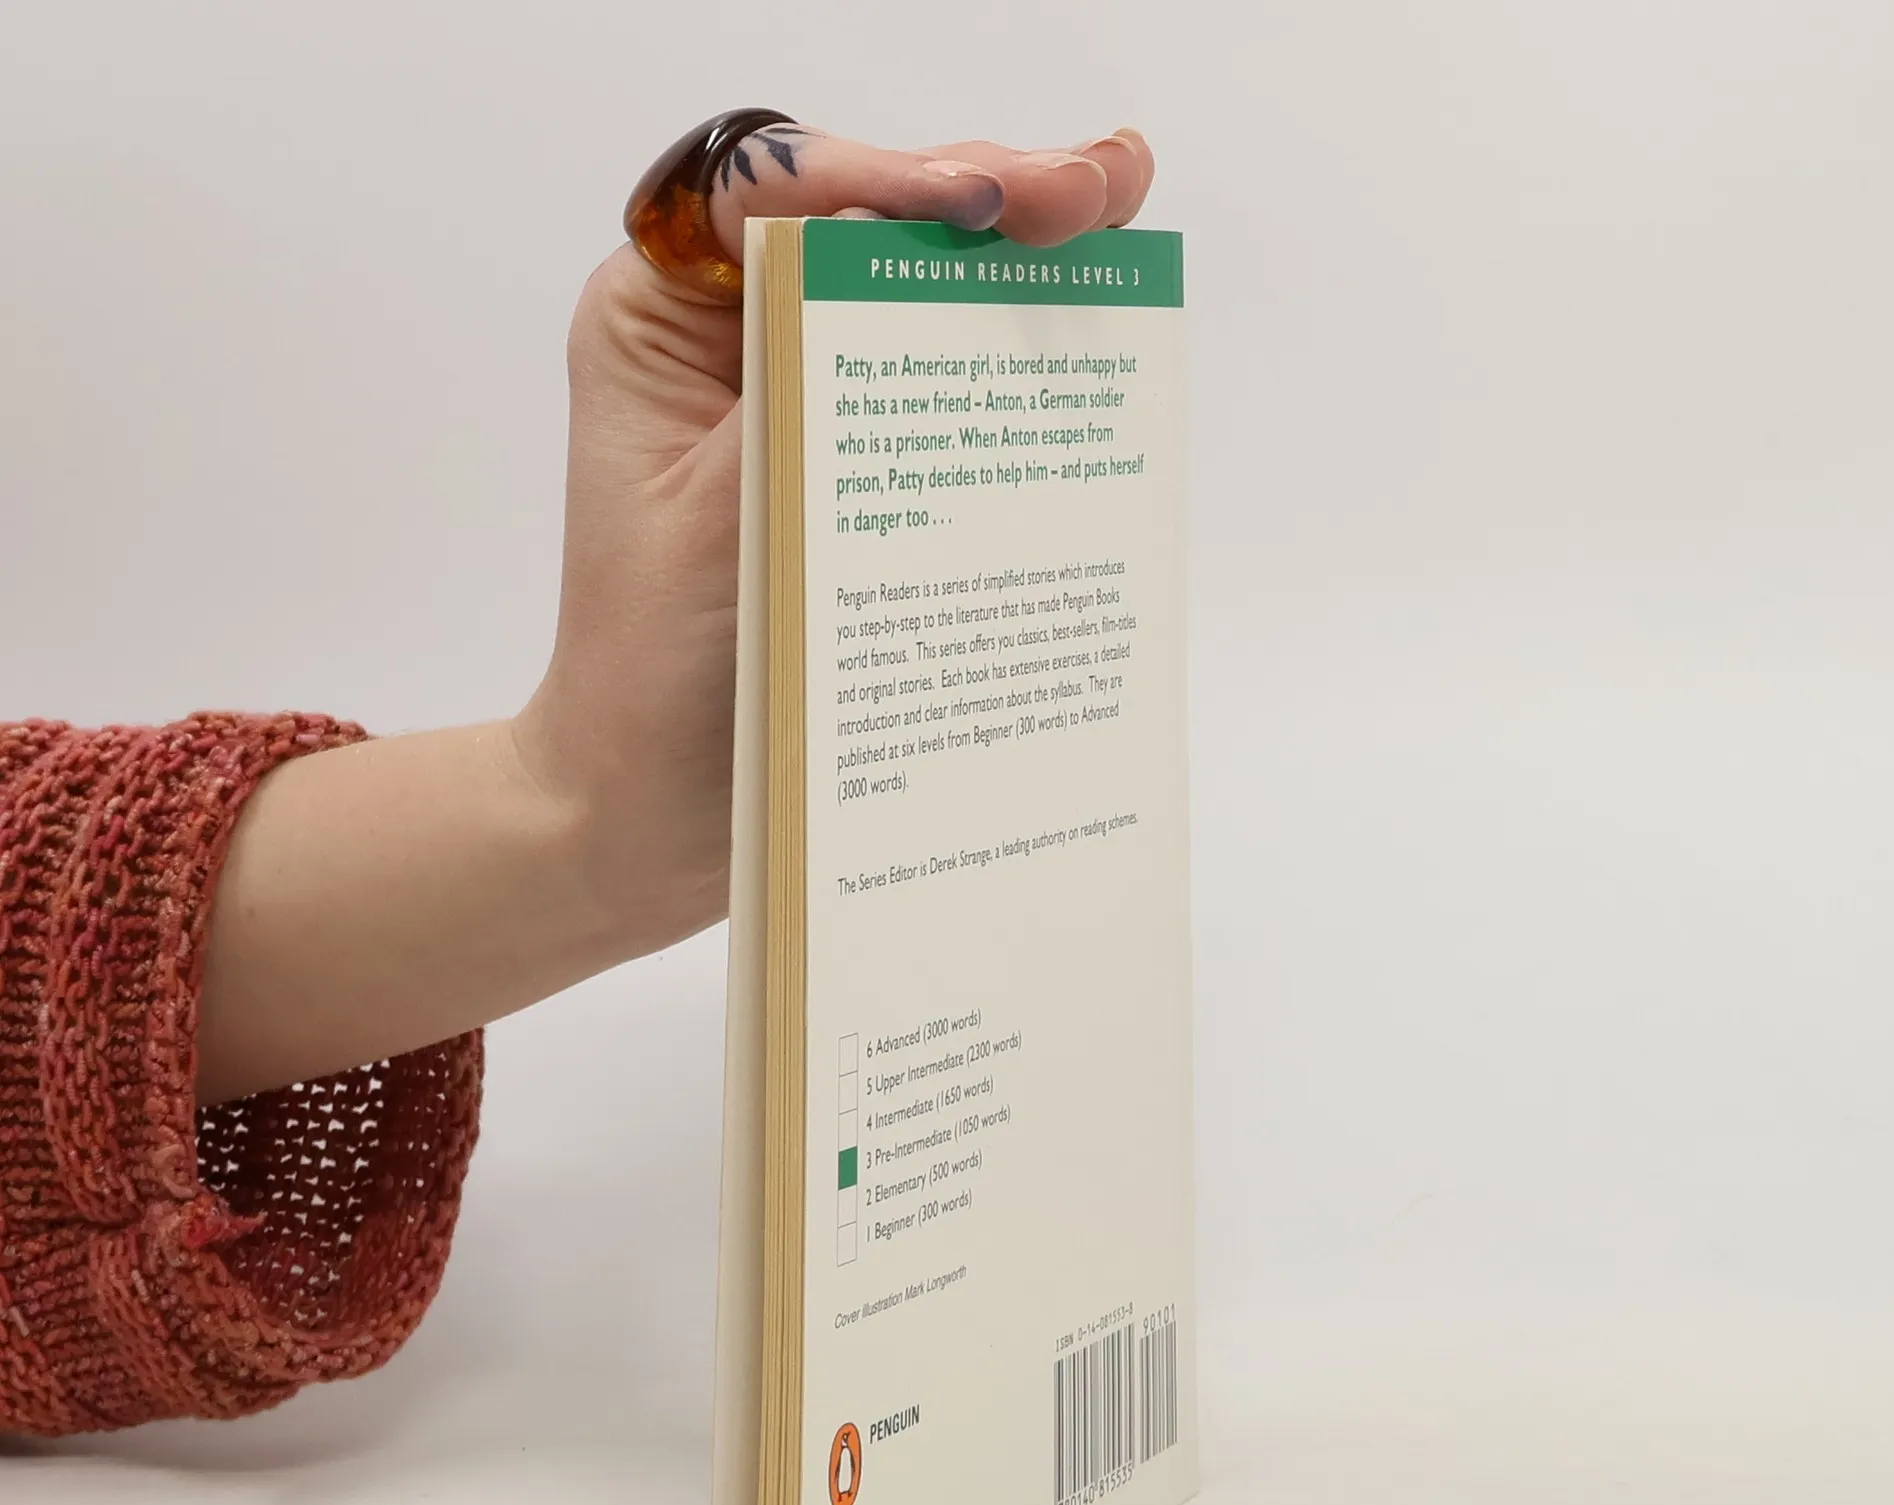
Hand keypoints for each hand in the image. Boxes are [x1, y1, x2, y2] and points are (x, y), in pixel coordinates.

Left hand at [196, 123, 1153, 1103]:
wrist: (651, 810)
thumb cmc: (652, 676)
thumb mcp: (719, 518)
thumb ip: (806, 390)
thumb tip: (921, 269)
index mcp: (669, 315)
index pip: (785, 193)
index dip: (898, 177)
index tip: (995, 201)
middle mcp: (739, 338)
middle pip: (871, 226)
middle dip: (989, 194)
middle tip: (1103, 187)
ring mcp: (807, 404)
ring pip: (920, 299)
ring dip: (1019, 263)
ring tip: (1115, 218)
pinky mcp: (862, 475)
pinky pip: (946, 399)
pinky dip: (1017, 369)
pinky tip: (1093, 338)